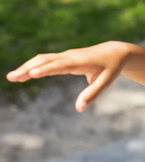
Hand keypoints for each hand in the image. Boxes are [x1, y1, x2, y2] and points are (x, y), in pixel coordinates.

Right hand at [6, 41, 127, 112]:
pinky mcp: (65, 57)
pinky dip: (34, 65)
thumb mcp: (106, 82)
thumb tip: (80, 109)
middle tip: (12, 78)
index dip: (46, 69)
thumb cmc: (111, 68)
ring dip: (27, 66)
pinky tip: (25, 73)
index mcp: (80, 62)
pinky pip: (46, 60)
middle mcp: (70, 56)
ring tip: (12, 77)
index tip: (32, 74)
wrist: (115, 52)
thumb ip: (92, 94)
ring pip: (43, 59)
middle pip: (46, 60)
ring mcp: (66, 55)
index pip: (60, 65)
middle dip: (28, 68)